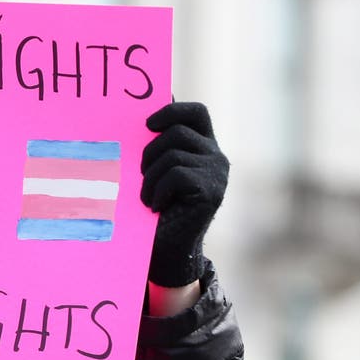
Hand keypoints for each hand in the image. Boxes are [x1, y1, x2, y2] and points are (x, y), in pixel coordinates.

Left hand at [141, 102, 228, 287]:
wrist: (164, 248)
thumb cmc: (152, 207)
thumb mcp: (152, 170)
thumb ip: (155, 144)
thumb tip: (144, 113)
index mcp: (202, 146)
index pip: (196, 112)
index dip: (172, 110)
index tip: (147, 123)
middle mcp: (215, 156)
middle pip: (176, 131)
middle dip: (149, 152)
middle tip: (142, 176)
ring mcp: (217, 173)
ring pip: (172, 154)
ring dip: (150, 178)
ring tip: (149, 197)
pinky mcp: (212, 191)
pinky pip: (175, 175)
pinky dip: (157, 191)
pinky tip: (156, 206)